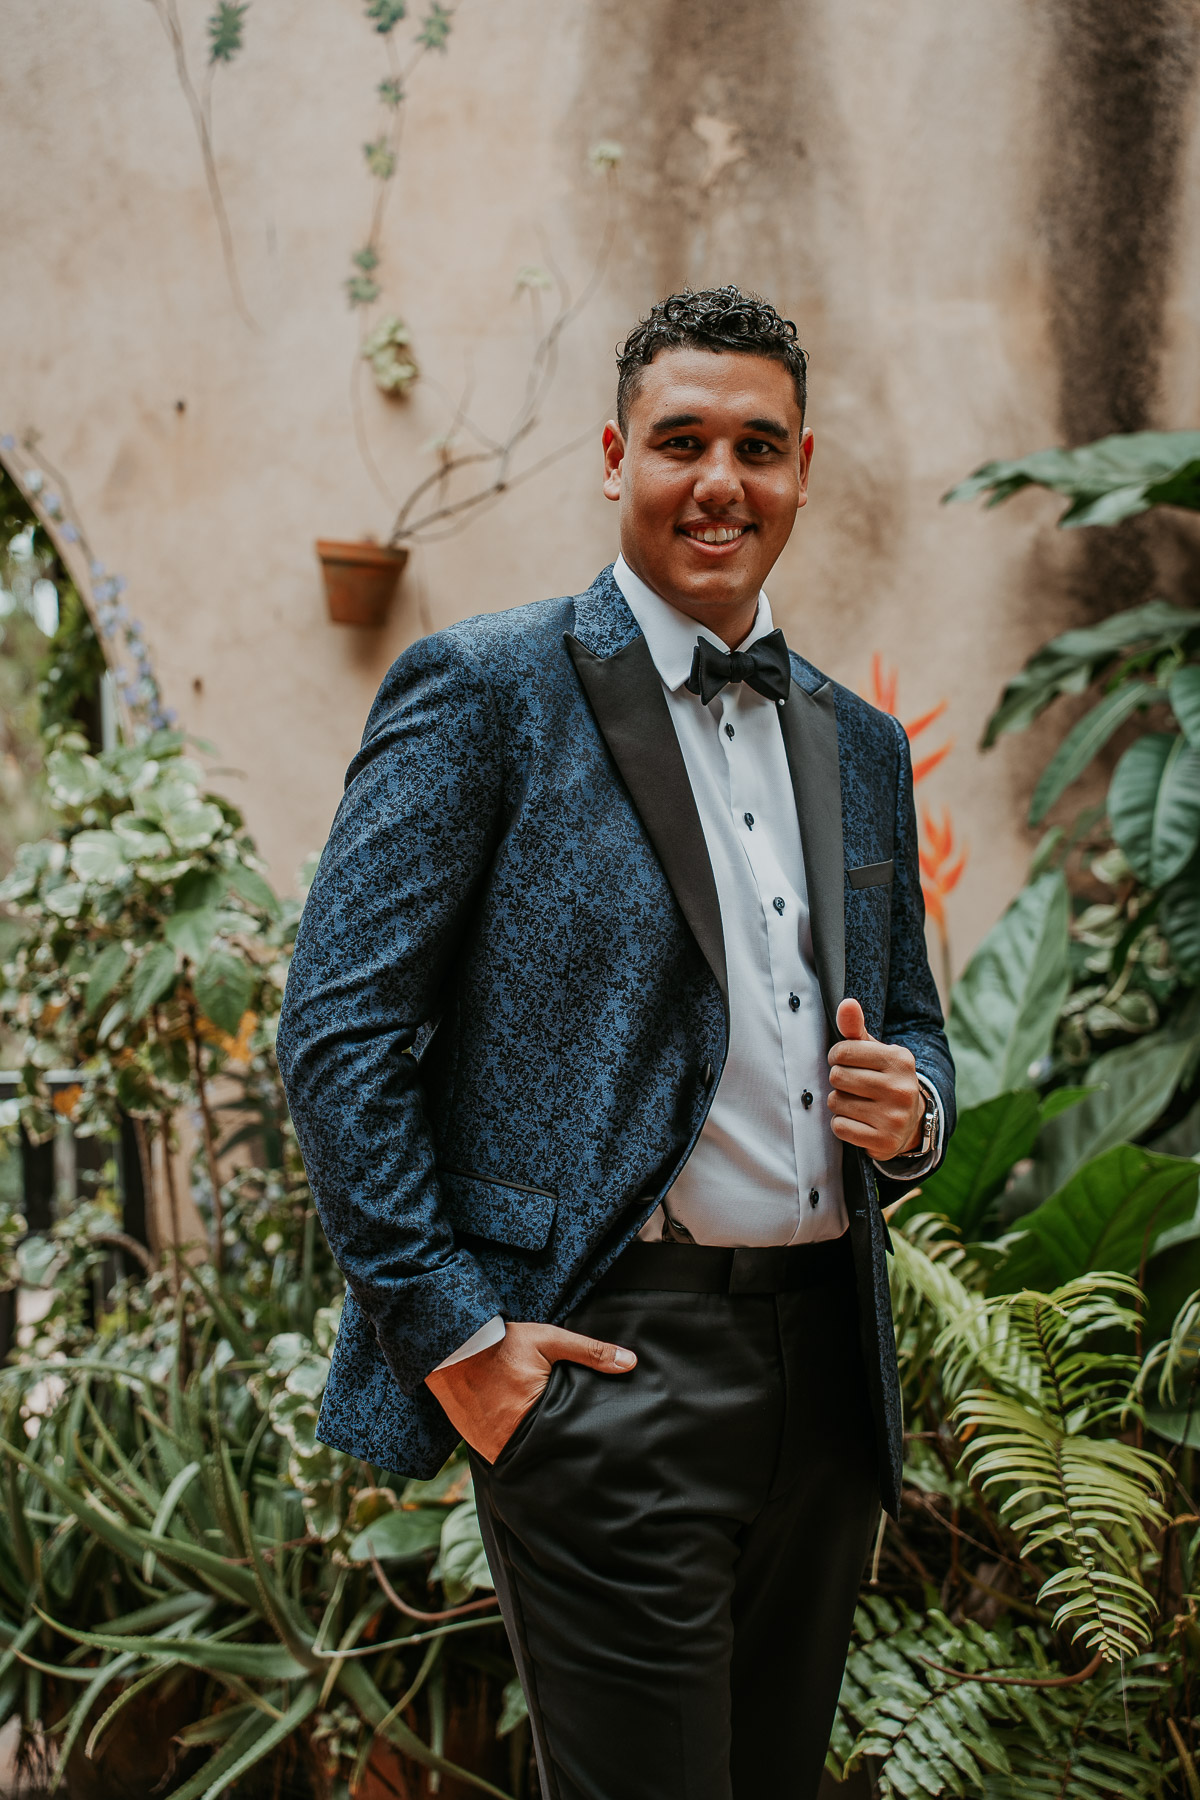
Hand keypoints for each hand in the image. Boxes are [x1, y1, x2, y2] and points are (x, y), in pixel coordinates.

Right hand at [425, 1321, 636, 1463]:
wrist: (452, 1345)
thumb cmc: (503, 1343)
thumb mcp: (549, 1341)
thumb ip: (590, 1351)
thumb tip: (631, 1363)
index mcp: (531, 1414)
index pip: (566, 1438)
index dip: (580, 1438)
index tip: (594, 1443)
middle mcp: (508, 1438)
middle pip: (544, 1453)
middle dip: (558, 1451)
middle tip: (576, 1449)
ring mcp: (488, 1444)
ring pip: (522, 1457)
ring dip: (535, 1451)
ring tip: (552, 1448)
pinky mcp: (474, 1443)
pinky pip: (501, 1453)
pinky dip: (512, 1447)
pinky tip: (524, 1441)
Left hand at [827, 997, 923, 1160]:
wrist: (910, 1123)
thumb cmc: (884, 1079)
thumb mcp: (874, 1052)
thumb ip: (856, 1028)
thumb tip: (847, 1003)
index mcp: (899, 1060)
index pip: (843, 1051)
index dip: (836, 1057)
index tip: (845, 1062)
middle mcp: (901, 1088)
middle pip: (837, 1077)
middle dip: (838, 1081)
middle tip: (852, 1085)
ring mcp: (894, 1117)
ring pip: (836, 1103)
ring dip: (840, 1103)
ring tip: (857, 1103)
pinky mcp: (884, 1141)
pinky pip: (840, 1127)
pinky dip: (842, 1124)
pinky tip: (858, 1121)